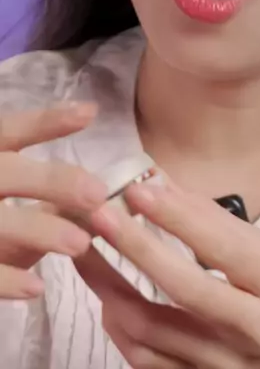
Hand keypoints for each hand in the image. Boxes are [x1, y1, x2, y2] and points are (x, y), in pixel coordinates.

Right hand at [0, 102, 107, 298]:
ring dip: (40, 230)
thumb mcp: (9, 188)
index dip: (46, 122)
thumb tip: (108, 192)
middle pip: (7, 173)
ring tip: (80, 243)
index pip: (9, 130)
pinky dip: (6, 280)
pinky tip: (37, 288)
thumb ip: (45, 188)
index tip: (89, 113)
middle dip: (52, 181)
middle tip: (98, 195)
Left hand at [78, 173, 259, 368]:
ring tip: (87, 251)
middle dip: (137, 248)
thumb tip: (165, 184)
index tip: (140, 188)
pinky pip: (149, 363)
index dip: (179, 217)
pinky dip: (122, 330)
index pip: (224, 247)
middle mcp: (255, 330)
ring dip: (113, 288)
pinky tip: (108, 300)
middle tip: (101, 214)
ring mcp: (227, 368)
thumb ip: (222, 226)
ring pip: (155, 332)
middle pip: (186, 290)